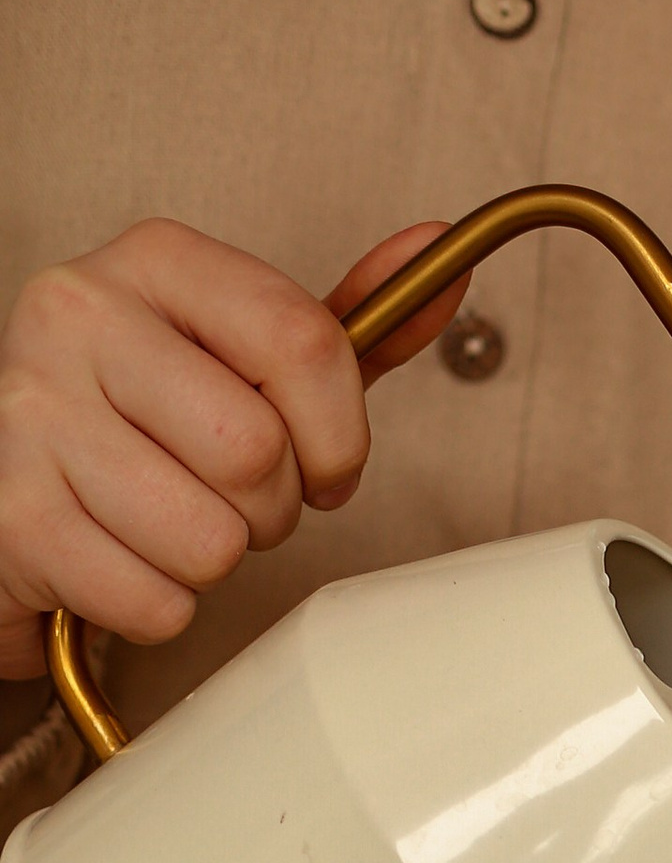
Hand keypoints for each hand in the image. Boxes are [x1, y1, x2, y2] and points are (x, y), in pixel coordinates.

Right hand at [0, 220, 464, 677]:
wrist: (10, 489)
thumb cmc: (144, 424)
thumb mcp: (243, 359)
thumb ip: (342, 326)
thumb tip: (439, 257)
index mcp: (154, 263)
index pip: (303, 341)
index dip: (338, 434)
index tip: (320, 461)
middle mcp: (80, 316)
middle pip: (257, 451)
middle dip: (268, 507)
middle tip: (225, 495)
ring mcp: (34, 413)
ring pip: (209, 539)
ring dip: (211, 560)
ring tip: (166, 521)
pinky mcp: (14, 515)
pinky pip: (155, 601)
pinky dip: (157, 605)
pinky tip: (121, 556)